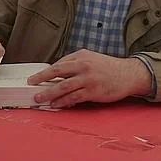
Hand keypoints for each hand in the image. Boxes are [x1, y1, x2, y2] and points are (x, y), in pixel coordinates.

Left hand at [27, 49, 151, 107]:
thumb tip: (57, 72)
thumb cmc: (108, 67)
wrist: (128, 74)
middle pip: (57, 72)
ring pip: (63, 87)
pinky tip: (56, 105)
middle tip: (31, 84)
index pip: (59, 63)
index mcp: (81, 55)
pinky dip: (63, 102)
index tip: (35, 78)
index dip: (45, 71)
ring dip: (49, 93)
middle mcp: (83, 66)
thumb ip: (75, 63)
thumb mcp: (91, 58)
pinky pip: (74, 98)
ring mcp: (88, 79)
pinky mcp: (93, 91)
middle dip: (41, 78)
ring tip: (39, 98)